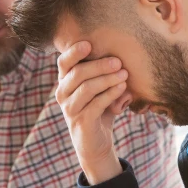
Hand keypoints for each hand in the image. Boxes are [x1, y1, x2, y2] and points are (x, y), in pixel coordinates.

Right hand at [56, 41, 129, 183]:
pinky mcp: (81, 122)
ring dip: (108, 79)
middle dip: (100, 65)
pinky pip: (96, 104)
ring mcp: (70, 109)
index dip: (74, 52)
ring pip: (87, 88)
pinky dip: (110, 94)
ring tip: (124, 75)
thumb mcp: (100, 90)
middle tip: (119, 62)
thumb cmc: (99, 110)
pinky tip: (123, 89)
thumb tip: (122, 60)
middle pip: (78, 73)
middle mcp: (62, 94)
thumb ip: (104, 75)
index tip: (89, 44)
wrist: (96, 143)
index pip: (64, 63)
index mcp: (65, 82)